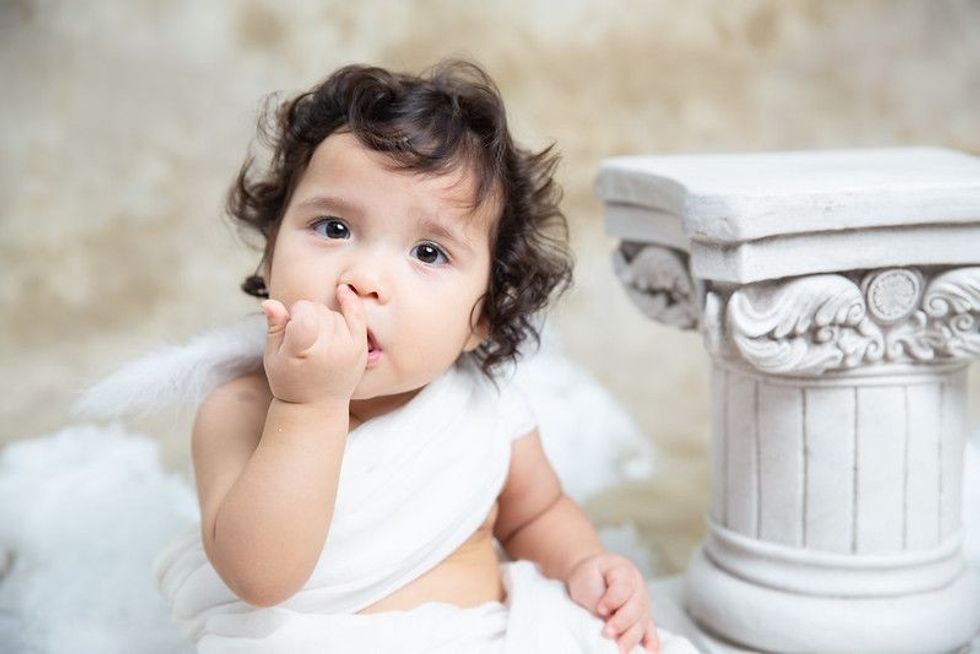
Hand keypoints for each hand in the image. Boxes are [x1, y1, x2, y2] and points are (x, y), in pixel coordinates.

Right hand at [260, 285, 366, 404]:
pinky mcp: (360, 349)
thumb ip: (274, 327)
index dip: (297, 313)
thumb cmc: (289, 380)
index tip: (292, 325)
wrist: (317, 407)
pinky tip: (342, 291)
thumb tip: (269, 302)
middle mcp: (329, 350)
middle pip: (319, 310)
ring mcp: (348, 349)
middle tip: (304, 338)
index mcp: (304, 351)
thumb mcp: (273, 356)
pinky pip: (357, 316)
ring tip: (317, 342)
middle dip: (308, 316)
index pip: (305, 312)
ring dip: (324, 319)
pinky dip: (350, 302)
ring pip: (334, 313)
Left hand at [566, 553, 658, 653]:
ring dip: (632, 636)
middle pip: (636, 607)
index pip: (624, 587)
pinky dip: (650, 642)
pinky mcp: (643, 618)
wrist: (593, 576)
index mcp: (624, 571)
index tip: (600, 609)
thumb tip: (606, 618)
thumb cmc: (590, 577)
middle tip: (607, 633)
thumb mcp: (587, 579)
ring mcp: (643, 603)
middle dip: (622, 622)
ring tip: (620, 649)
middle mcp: (638, 588)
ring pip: (642, 621)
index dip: (613, 600)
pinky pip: (650, 631)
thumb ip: (598, 597)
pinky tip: (650, 652)